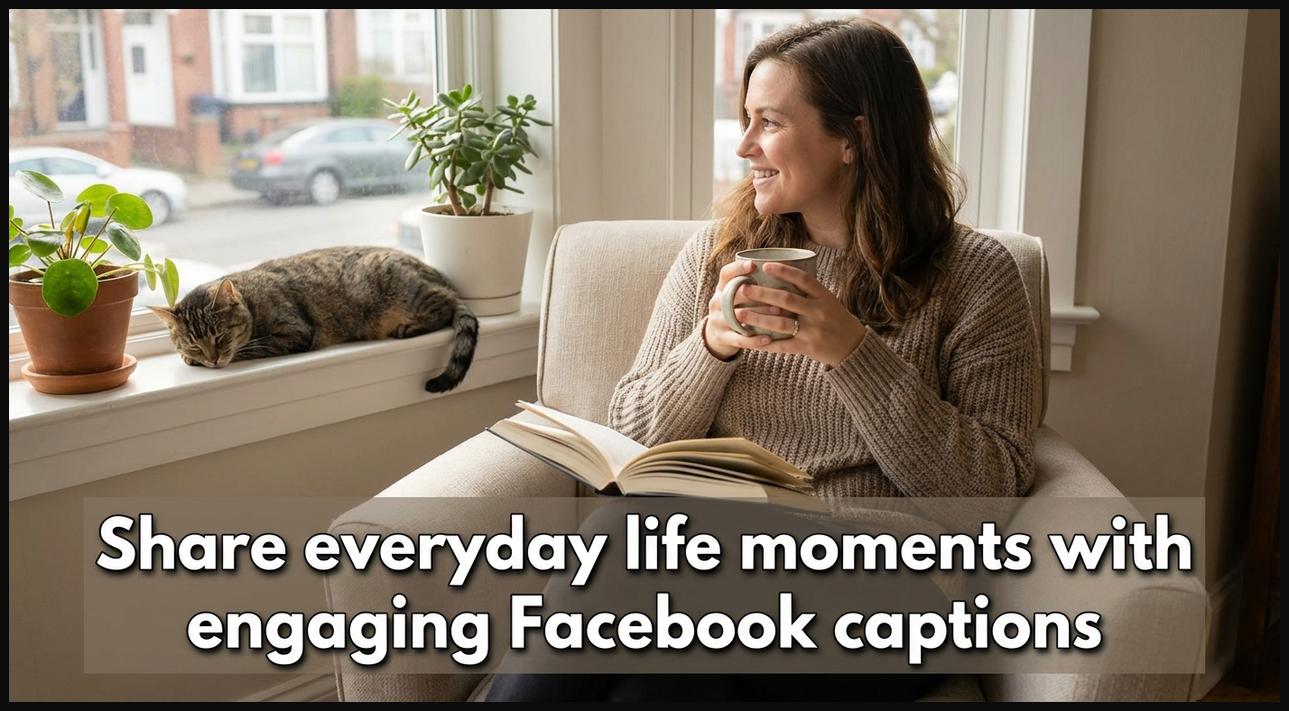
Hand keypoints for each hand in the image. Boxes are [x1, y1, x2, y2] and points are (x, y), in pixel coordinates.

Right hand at [702, 260, 791, 359]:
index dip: (738, 268)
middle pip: (733, 295)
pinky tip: (768, 339)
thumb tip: (786, 267)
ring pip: (738, 317)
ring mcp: (718, 321)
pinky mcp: (722, 338)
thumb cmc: (736, 309)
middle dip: (756, 295)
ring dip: (760, 316)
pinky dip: (754, 340)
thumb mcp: (737, 294)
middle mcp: (717, 302)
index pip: (726, 274)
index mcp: (722, 288)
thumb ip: (753, 284)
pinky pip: (739, 339)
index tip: (754, 265)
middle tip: (779, 296)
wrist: (717, 335)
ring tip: (780, 314)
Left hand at [733, 262, 866, 367]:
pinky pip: (782, 345)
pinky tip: (750, 339)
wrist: (853, 346)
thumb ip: (809, 292)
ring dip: (758, 318)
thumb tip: (781, 274)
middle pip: (786, 300)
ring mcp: (812, 331)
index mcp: (824, 296)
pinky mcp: (807, 348)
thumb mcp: (828, 301)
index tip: (765, 265)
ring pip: (780, 323)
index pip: (803, 279)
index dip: (784, 271)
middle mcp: (818, 312)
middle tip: (743, 289)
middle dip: (762, 293)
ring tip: (739, 314)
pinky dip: (765, 343)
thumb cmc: (836, 319)